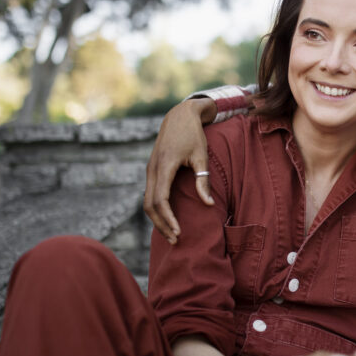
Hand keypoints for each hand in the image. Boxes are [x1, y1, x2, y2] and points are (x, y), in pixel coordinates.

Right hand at [144, 98, 216, 242]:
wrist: (179, 115)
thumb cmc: (193, 134)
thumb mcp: (202, 155)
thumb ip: (203, 180)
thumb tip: (209, 204)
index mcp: (164, 165)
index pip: (161, 200)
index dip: (168, 218)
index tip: (179, 232)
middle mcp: (153, 169)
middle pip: (150, 205)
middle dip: (161, 225)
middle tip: (176, 240)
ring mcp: (150, 169)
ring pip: (147, 201)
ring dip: (157, 219)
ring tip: (172, 234)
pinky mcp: (152, 170)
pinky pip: (150, 194)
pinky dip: (156, 209)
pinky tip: (168, 219)